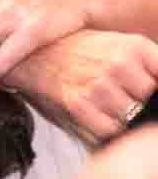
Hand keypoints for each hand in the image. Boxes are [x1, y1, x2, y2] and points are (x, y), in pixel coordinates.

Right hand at [4, 29, 157, 145]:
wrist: (33, 52)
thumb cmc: (81, 53)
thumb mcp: (122, 46)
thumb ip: (150, 67)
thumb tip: (157, 97)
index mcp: (136, 47)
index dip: (155, 91)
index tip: (144, 94)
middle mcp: (120, 63)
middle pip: (151, 101)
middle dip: (139, 103)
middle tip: (119, 95)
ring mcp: (99, 85)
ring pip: (132, 119)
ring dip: (121, 118)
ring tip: (104, 105)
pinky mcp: (79, 104)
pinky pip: (110, 132)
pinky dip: (104, 130)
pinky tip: (95, 115)